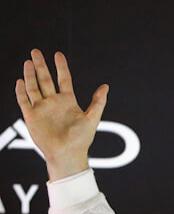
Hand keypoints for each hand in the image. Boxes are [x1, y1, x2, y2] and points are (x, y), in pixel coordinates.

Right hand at [14, 49, 107, 180]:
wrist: (68, 154)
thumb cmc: (82, 139)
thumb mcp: (92, 118)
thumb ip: (98, 102)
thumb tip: (105, 86)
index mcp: (68, 101)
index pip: (63, 79)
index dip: (61, 67)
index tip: (58, 54)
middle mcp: (53, 102)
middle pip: (45, 79)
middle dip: (40, 65)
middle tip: (35, 51)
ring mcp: (41, 108)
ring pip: (33, 87)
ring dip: (30, 75)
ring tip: (28, 62)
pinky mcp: (31, 116)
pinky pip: (24, 101)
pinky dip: (21, 91)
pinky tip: (20, 81)